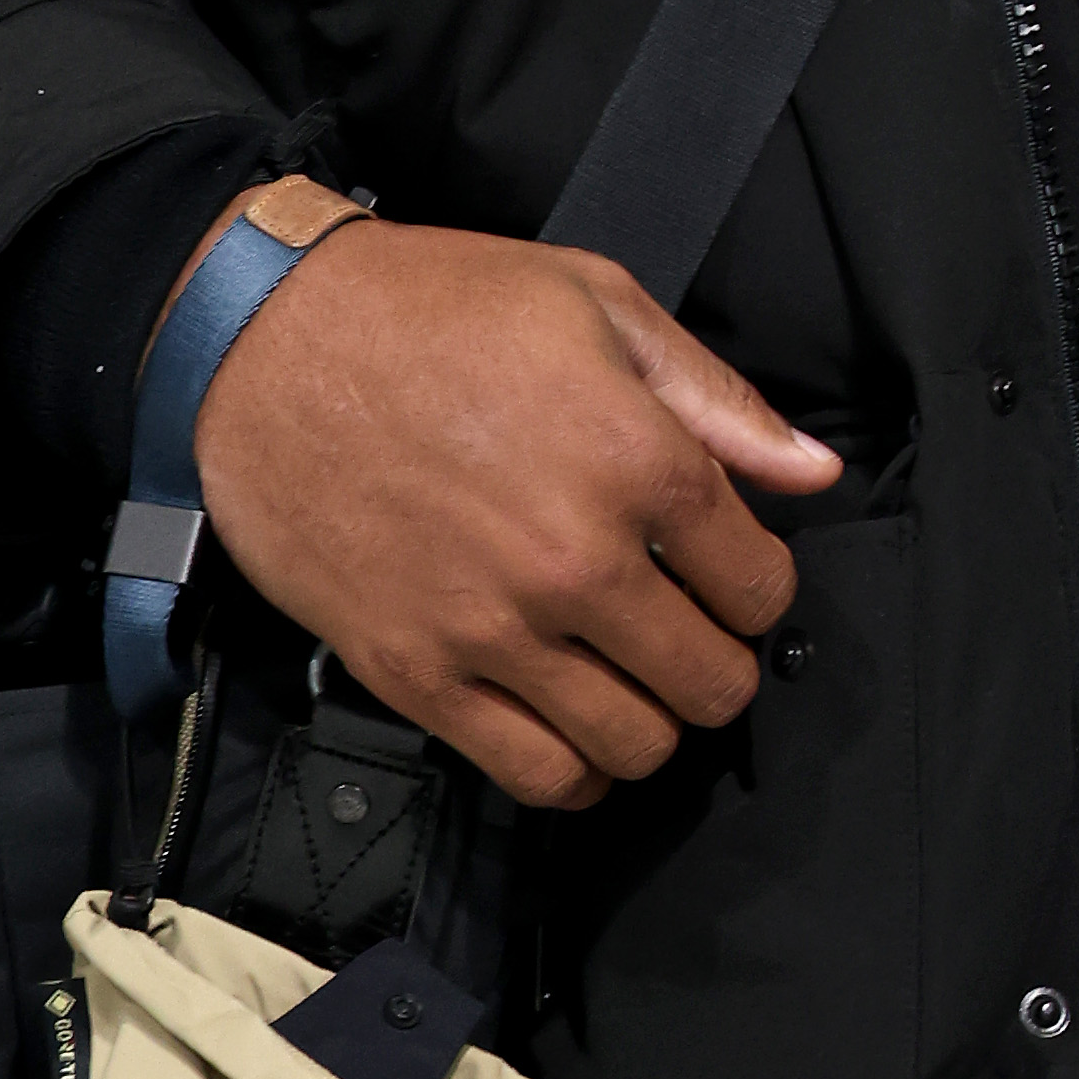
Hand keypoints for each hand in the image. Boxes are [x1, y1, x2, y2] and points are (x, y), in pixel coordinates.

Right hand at [188, 219, 840, 808]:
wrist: (268, 341)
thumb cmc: (430, 307)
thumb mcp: (595, 302)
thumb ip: (717, 399)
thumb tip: (811, 470)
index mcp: (638, 461)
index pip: (761, 587)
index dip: (759, 585)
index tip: (731, 573)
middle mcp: (575, 559)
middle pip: (711, 683)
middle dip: (719, 664)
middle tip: (690, 633)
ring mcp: (493, 628)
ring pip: (634, 745)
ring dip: (652, 724)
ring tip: (633, 680)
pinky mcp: (416, 673)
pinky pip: (534, 775)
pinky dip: (576, 773)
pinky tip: (575, 732)